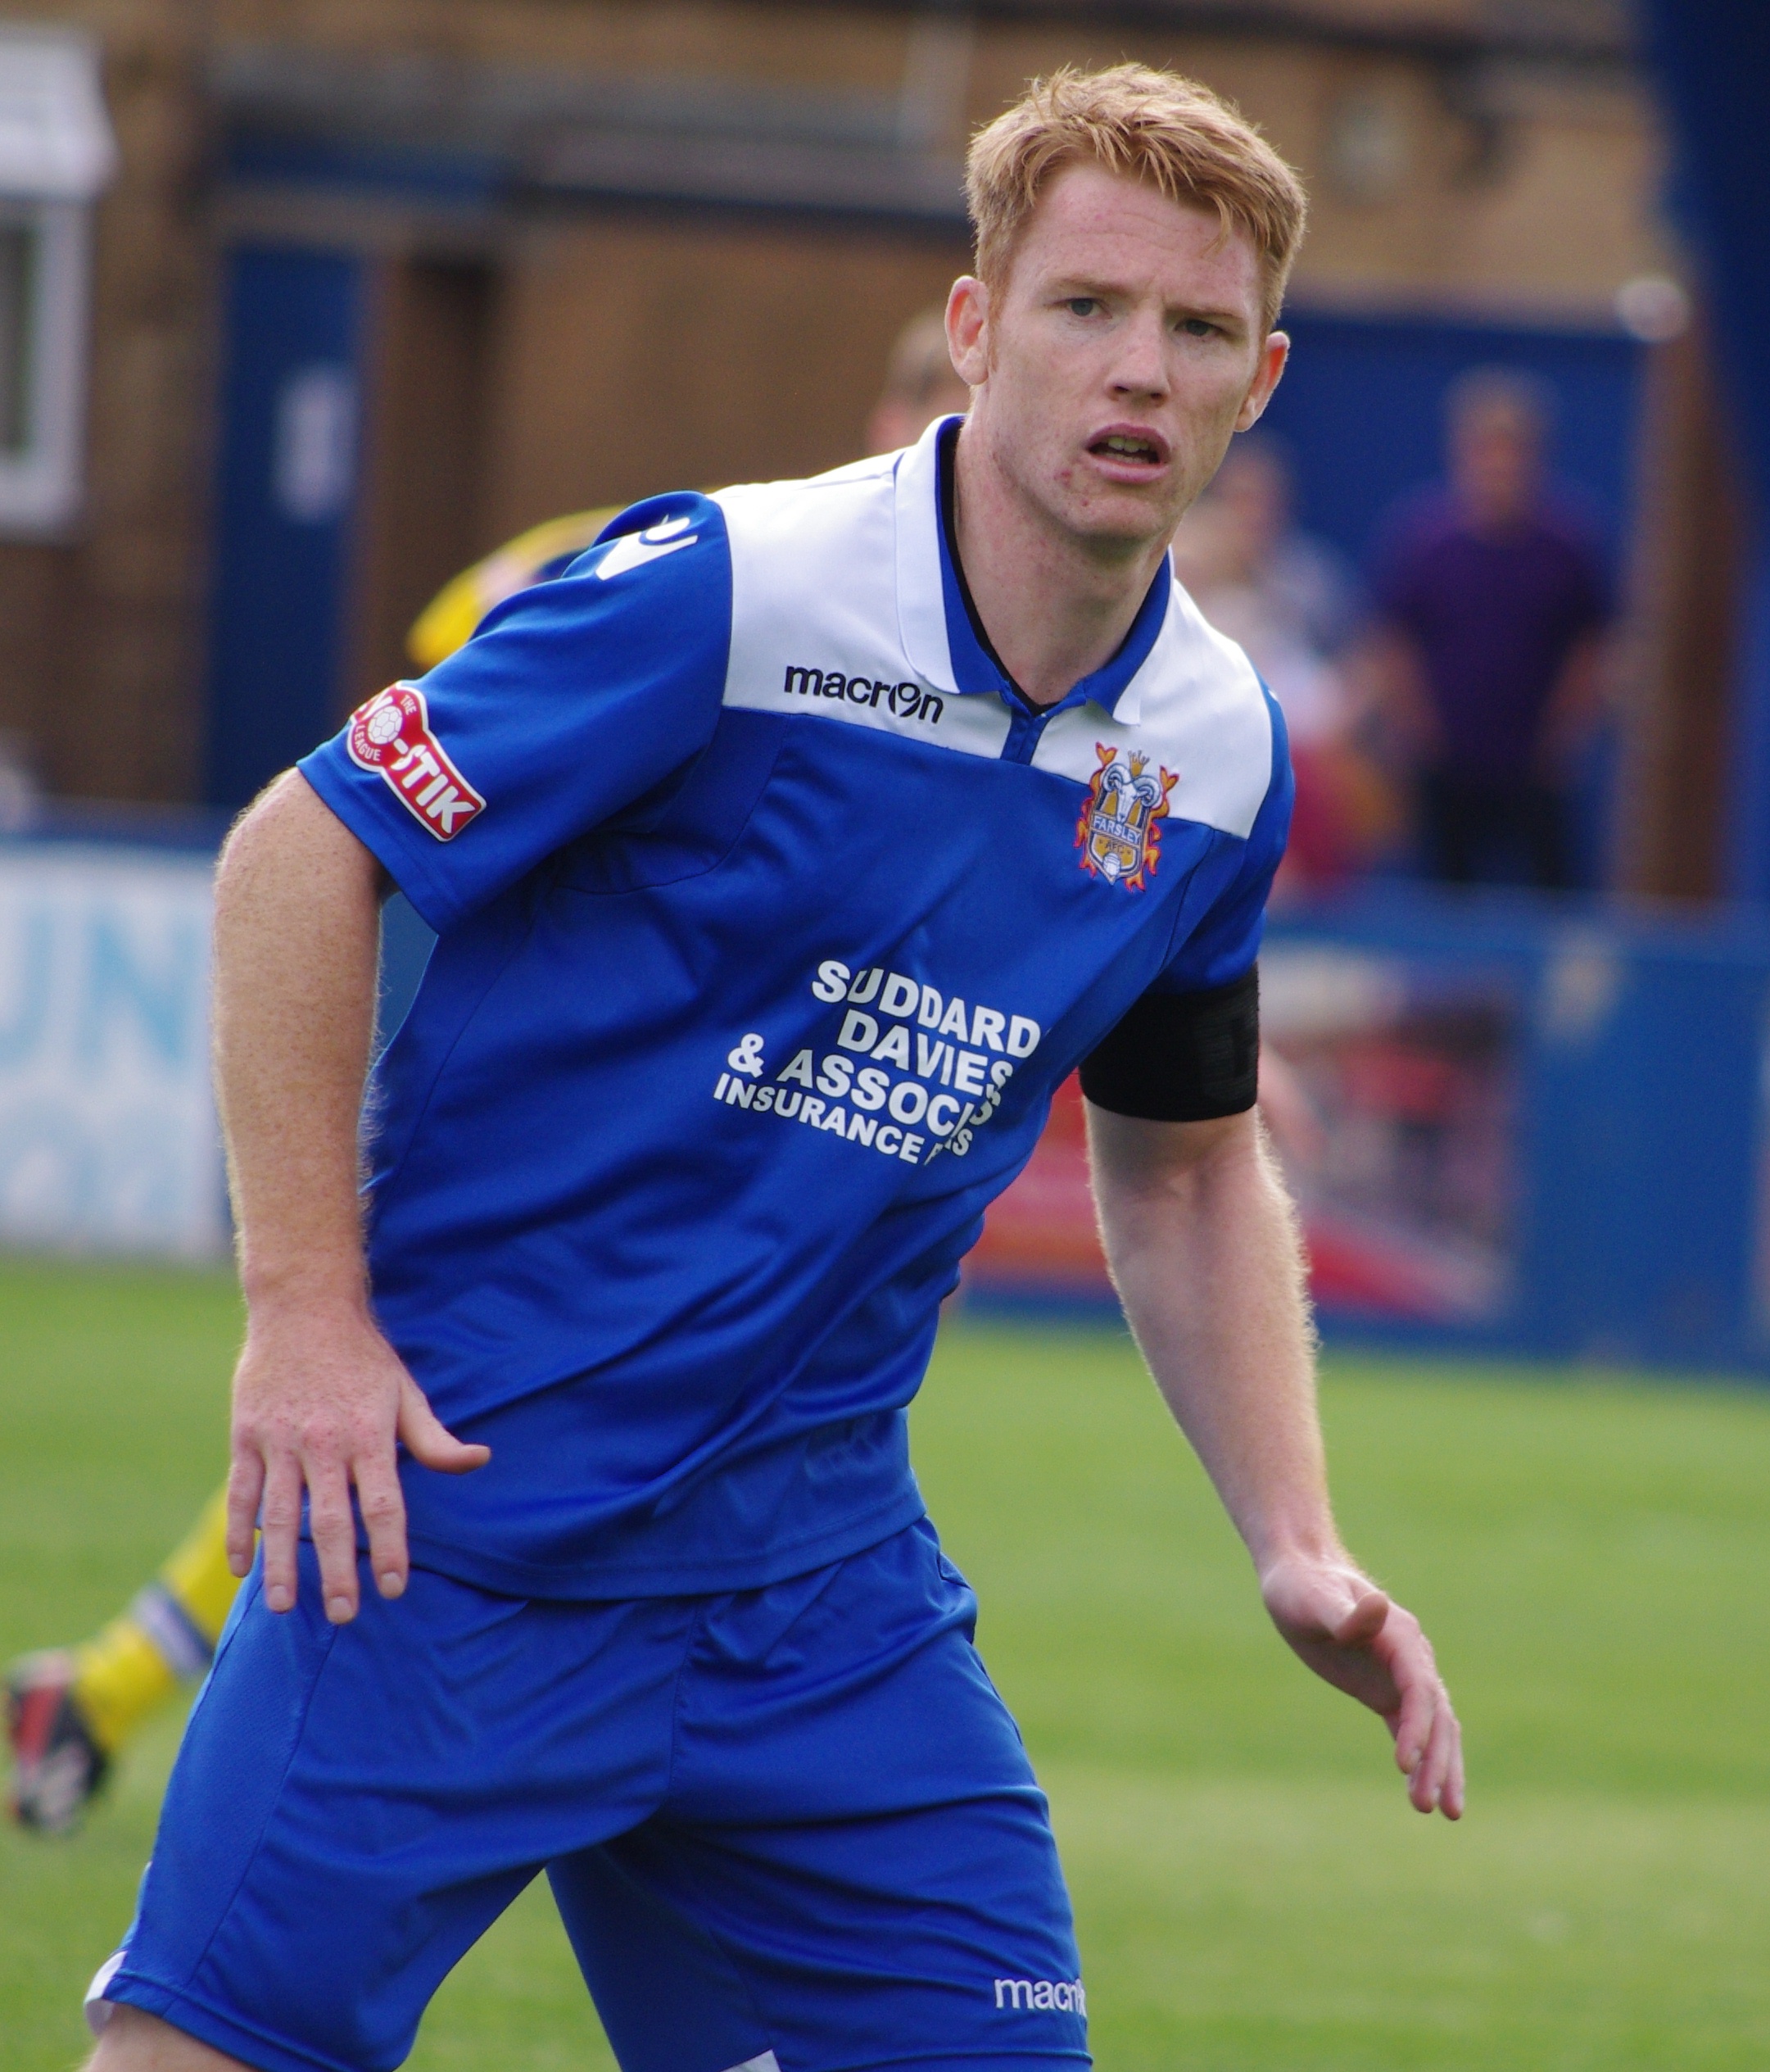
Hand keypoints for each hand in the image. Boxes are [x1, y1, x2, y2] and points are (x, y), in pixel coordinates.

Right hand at [225, 1298, 489, 1623]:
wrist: (304, 1307)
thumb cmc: (363, 1355)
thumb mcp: (406, 1392)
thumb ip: (436, 1438)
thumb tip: (480, 1460)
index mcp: (369, 1435)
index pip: (382, 1504)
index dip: (389, 1549)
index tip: (395, 1588)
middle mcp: (324, 1442)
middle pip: (331, 1519)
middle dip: (337, 1572)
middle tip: (343, 1616)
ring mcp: (281, 1441)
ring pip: (281, 1514)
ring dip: (282, 1564)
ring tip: (286, 1606)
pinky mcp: (246, 1436)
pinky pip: (241, 1494)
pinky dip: (239, 1532)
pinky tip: (242, 1567)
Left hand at [1260, 1549, 1463, 1818]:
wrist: (1300, 1575)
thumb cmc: (1302, 1587)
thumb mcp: (1315, 1600)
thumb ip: (1346, 1613)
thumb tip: (1379, 1607)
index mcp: (1400, 1635)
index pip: (1420, 1689)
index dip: (1417, 1728)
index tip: (1404, 1766)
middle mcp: (1411, 1657)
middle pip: (1437, 1715)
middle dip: (1439, 1761)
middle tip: (1435, 1809)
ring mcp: (1402, 1675)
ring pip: (1435, 1727)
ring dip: (1441, 1767)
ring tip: (1443, 1813)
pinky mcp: (1387, 1690)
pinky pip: (1412, 1729)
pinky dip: (1421, 1759)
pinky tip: (1419, 1794)